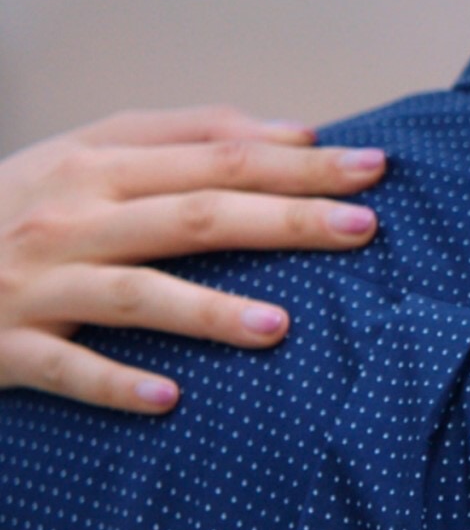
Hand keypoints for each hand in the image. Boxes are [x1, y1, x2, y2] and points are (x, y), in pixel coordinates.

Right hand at [0, 106, 384, 413]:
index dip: (298, 159)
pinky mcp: (4, 346)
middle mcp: (74, 216)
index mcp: (100, 163)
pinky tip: (168, 400)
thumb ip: (186, 132)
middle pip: (197, 214)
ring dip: (208, 312)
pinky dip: (113, 383)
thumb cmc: (18, 201)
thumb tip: (294, 129)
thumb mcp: (89, 149)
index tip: (372, 165)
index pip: (219, 156)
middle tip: (364, 228)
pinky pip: (64, 369)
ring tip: (278, 329)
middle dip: (285, 218)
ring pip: (135, 293)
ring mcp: (39, 284)